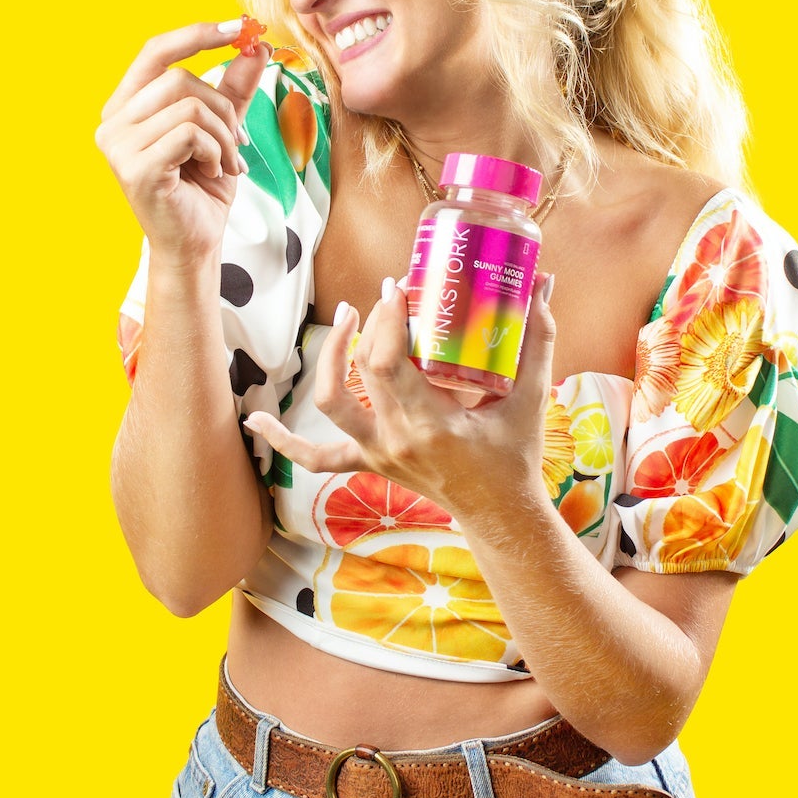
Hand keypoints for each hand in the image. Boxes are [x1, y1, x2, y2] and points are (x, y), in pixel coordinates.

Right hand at [94, 19, 267, 264]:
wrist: (195, 242)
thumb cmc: (201, 187)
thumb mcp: (222, 128)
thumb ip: (233, 87)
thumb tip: (256, 44)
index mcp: (125, 107)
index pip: (155, 52)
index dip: (196, 34)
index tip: (238, 27)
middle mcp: (112, 123)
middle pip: (179, 79)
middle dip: (222, 107)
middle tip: (237, 139)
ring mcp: (118, 147)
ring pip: (190, 107)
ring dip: (224, 135)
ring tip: (226, 161)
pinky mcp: (135, 169)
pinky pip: (190, 135)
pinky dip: (215, 151)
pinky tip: (211, 172)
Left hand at [242, 271, 558, 523]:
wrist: (499, 513)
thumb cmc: (514, 455)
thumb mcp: (530, 399)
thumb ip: (537, 340)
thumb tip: (544, 283)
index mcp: (432, 424)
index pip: (390, 363)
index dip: (387, 320)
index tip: (399, 287)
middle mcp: (395, 439)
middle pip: (362, 373)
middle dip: (368, 325)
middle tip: (385, 294)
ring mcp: (376, 453)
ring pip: (331, 405)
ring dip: (328, 359)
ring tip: (346, 318)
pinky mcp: (367, 462)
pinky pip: (315, 456)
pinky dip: (282, 440)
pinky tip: (252, 422)